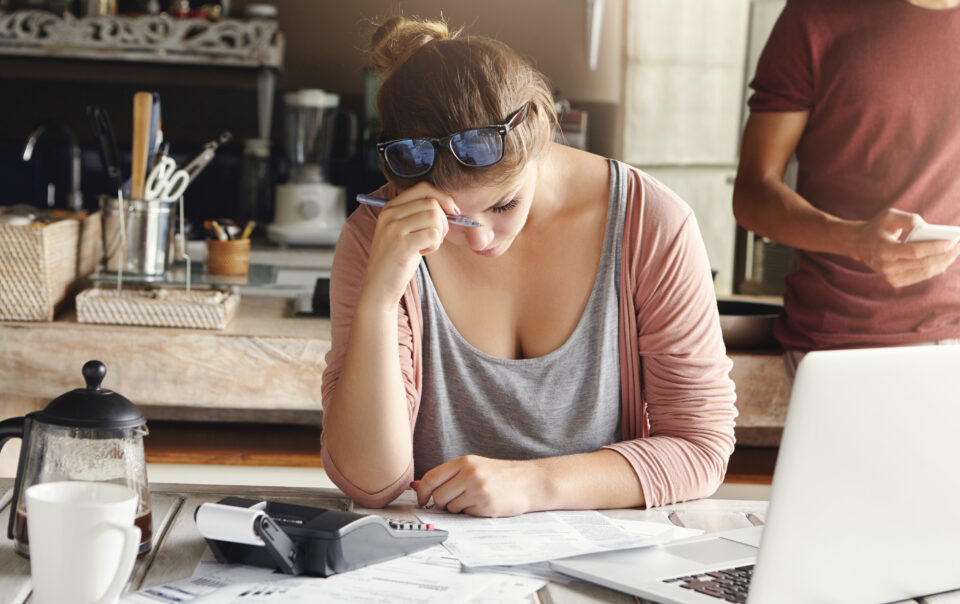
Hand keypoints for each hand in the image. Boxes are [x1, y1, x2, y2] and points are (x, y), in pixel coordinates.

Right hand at [360, 182, 460, 307]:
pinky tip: (423, 253)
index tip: (453, 211)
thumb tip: (449, 204)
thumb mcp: (403, 231)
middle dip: (443, 221)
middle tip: (434, 238)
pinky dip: (434, 245)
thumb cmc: (396, 260)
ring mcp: (393, 229)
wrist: (379, 286)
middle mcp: (389, 215)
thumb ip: (419, 215)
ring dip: (438, 234)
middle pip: (432, 204)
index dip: (443, 197)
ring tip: (426, 246)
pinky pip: (433, 235)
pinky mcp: (401, 245)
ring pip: (435, 218)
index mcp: (390, 208)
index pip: (423, 188)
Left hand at [413, 455, 539, 517]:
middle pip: (438, 496)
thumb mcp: (473, 467)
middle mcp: (470, 474)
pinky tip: (482, 504)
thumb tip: (416, 486)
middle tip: (452, 500)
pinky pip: (465, 514)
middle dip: (441, 502)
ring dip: (457, 508)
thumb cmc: (499, 475)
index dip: (422, 492)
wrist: (528, 482)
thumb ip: (447, 475)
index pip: (431, 477)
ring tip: (472, 500)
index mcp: (464, 462)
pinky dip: (470, 512)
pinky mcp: (486, 506)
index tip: (422, 499)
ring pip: (450, 507)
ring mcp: (478, 490)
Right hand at [851, 209, 959, 287]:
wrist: (858, 244)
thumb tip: (929, 228)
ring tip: (955, 253)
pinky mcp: (895, 281)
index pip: (915, 251)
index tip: (952, 241)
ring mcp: (890, 276)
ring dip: (943, 263)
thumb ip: (910, 219)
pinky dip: (935, 269)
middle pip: (923, 264)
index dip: (935, 247)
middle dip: (945, 256)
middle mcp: (887, 266)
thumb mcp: (889, 216)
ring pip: (924, 272)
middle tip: (958, 246)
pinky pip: (921, 276)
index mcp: (884, 249)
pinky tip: (944, 260)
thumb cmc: (877, 228)